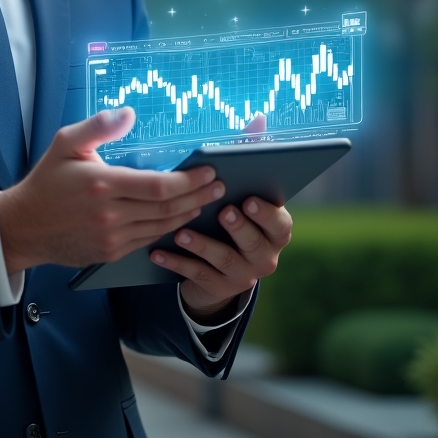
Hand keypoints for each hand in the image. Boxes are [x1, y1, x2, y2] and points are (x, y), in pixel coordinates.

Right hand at [0, 107, 224, 275]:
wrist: (24, 226)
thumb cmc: (47, 181)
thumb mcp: (65, 143)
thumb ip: (98, 126)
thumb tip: (128, 113)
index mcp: (102, 184)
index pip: (158, 186)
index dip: (188, 181)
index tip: (208, 171)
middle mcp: (110, 215)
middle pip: (167, 208)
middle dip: (198, 196)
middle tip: (219, 186)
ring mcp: (112, 238)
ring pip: (162, 227)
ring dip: (188, 214)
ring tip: (206, 200)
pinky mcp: (111, 252)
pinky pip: (148, 240)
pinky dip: (169, 229)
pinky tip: (179, 218)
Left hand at [150, 193, 292, 321]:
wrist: (222, 270)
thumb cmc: (230, 224)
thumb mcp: (241, 209)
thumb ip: (241, 187)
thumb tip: (240, 149)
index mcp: (275, 233)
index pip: (279, 224)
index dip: (266, 213)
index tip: (248, 200)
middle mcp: (265, 256)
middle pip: (253, 243)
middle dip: (238, 226)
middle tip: (223, 212)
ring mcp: (244, 275)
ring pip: (224, 259)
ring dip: (201, 245)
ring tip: (181, 233)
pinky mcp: (220, 288)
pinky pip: (197, 274)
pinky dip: (176, 262)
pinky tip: (158, 253)